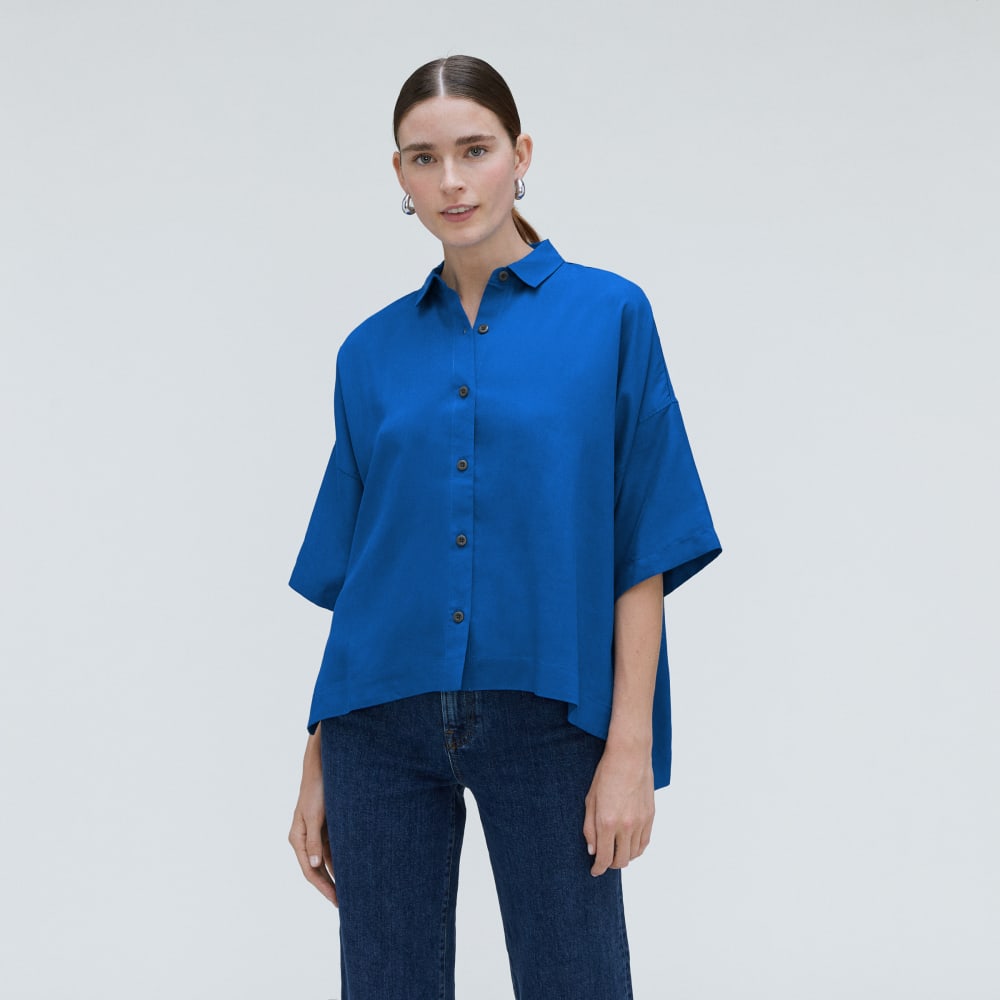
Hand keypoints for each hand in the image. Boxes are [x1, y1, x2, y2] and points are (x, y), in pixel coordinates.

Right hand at [288, 729, 337, 905]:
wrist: (322, 766)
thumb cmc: (316, 789)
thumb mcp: (314, 815)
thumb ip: (313, 841)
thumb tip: (314, 865)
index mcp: (298, 838)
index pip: (310, 871)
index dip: (323, 888)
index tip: (337, 902)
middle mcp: (306, 839)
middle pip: (318, 869)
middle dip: (331, 886)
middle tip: (346, 904)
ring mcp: (317, 833)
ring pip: (328, 860)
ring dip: (338, 874)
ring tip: (353, 890)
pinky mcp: (327, 826)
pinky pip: (335, 848)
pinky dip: (343, 859)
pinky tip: (354, 869)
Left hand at [582, 743, 654, 876]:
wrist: (630, 756)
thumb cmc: (606, 774)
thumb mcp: (590, 800)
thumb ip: (589, 827)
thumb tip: (592, 850)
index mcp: (607, 822)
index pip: (603, 857)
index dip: (597, 868)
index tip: (594, 871)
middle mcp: (626, 826)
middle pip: (620, 860)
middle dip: (609, 864)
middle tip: (603, 860)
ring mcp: (641, 822)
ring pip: (634, 854)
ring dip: (624, 857)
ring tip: (615, 852)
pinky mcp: (651, 817)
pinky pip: (645, 843)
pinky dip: (636, 849)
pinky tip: (629, 845)